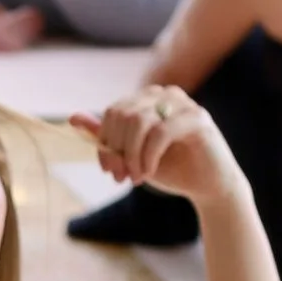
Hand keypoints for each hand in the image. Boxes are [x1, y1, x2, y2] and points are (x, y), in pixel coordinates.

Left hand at [71, 84, 238, 209]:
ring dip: (131, 155)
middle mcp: (164, 95)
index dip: (104, 142)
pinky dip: (148, 157)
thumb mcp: (130, 153)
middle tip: (120, 176)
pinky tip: (149, 173)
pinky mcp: (197, 118)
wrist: (208, 185)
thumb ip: (106, 136)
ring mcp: (183, 103)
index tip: (109, 169)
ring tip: (136, 177)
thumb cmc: (170, 168)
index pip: (113, 112)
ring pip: (138, 121)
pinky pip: (159, 133)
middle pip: (122, 115)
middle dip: (115, 150)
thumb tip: (73, 118)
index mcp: (147, 100)